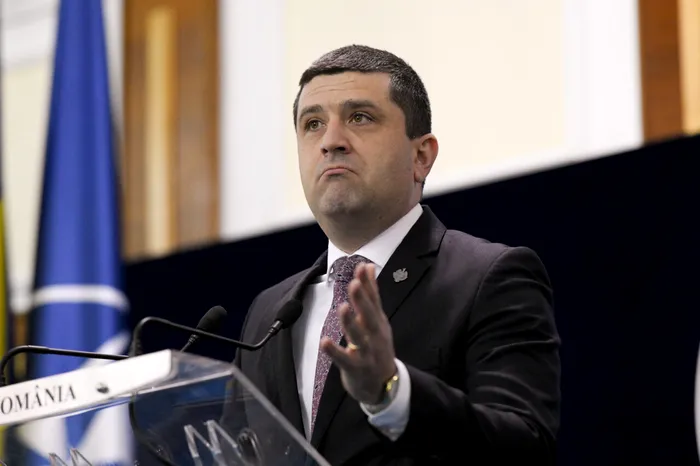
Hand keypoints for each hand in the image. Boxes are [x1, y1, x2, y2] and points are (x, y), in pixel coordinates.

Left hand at [321, 262, 396, 404]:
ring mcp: (367, 352)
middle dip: (362, 300)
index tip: (361, 267)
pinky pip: (344, 359)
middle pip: (369, 316)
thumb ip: (372, 294)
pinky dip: (334, 351)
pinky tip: (324, 342)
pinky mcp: (356, 368)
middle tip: (355, 284)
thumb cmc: (377, 346)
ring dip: (350, 322)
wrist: (384, 384)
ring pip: (358, 336)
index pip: (374, 300)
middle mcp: (374, 335)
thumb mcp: (377, 320)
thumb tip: (368, 267)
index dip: (368, 284)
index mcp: (378, 322)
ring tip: (343, 308)